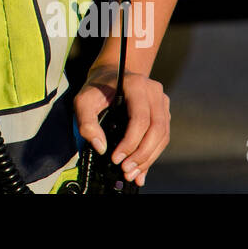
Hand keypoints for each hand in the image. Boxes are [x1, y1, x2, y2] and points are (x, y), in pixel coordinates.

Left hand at [73, 63, 169, 187]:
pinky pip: (162, 136)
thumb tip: (101, 148)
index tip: (116, 158)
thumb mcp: (83, 100)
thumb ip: (86, 123)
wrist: (111, 75)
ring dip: (148, 158)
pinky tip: (141, 168)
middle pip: (156, 129)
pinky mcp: (164, 112)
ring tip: (132, 173)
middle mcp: (154, 92)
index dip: (130, 142)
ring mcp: (162, 101)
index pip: (140, 118)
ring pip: (162, 135)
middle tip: (126, 170)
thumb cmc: (97, 88)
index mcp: (136, 85)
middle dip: (141, 154)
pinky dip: (152, 154)